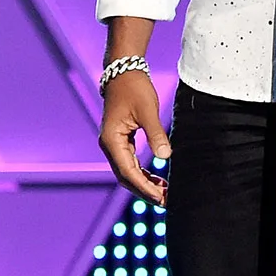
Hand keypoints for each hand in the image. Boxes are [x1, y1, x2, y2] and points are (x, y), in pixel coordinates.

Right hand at [99, 70, 169, 205]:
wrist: (123, 72)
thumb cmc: (134, 88)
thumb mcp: (147, 110)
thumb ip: (156, 134)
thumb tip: (165, 156)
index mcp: (111, 140)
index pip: (127, 171)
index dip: (144, 187)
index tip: (161, 198)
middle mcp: (109, 145)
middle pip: (125, 177)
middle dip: (144, 191)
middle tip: (166, 202)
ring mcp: (113, 144)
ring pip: (127, 172)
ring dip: (144, 184)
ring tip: (164, 194)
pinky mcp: (120, 141)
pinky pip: (130, 163)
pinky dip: (142, 174)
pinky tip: (157, 180)